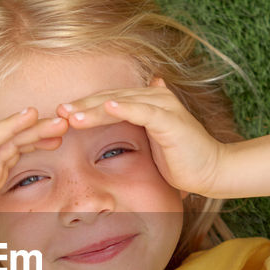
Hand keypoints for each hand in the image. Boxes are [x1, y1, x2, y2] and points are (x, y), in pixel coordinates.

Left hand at [57, 78, 224, 196]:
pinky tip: (105, 108)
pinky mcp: (170, 120)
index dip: (86, 107)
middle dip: (83, 106)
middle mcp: (154, 98)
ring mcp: (163, 106)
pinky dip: (123, 108)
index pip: (109, 101)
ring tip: (71, 114)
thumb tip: (124, 114)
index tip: (62, 116)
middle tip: (58, 112)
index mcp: (147, 103)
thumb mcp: (153, 142)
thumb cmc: (182, 160)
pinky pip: (142, 111)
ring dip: (94, 108)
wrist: (211, 172)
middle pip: (110, 99)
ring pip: (120, 103)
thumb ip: (138, 126)